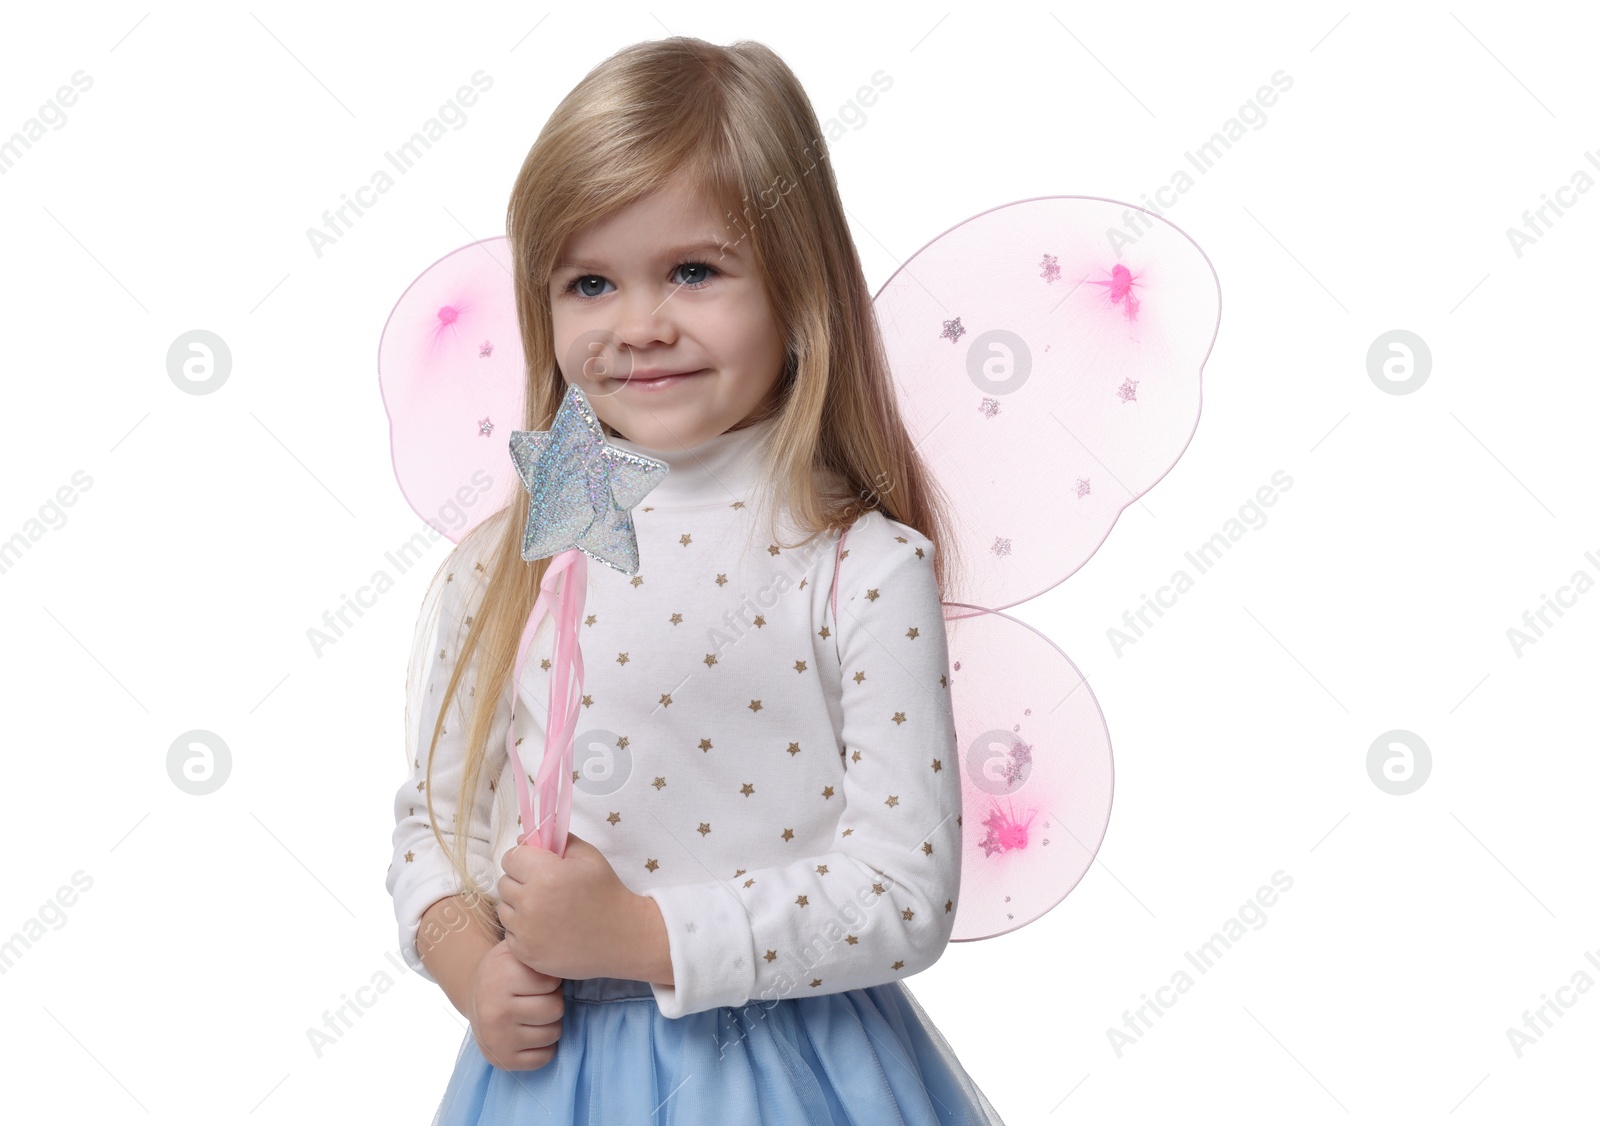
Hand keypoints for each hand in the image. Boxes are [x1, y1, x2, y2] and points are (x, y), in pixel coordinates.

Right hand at [468, 938, 563, 1071]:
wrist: (474, 995)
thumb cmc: (505, 969)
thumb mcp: (515, 950)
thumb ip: (538, 947)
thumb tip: (570, 956)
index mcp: (501, 978)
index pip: (552, 982)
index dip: (551, 979)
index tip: (538, 978)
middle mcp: (496, 1011)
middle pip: (555, 1009)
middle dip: (553, 1001)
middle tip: (538, 997)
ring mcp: (498, 1039)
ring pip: (553, 1034)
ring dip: (550, 1024)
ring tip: (533, 1013)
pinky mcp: (503, 1061)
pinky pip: (545, 1057)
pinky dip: (544, 1046)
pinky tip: (530, 1032)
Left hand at [497, 831, 640, 980]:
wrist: (622, 937)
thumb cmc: (605, 892)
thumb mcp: (588, 856)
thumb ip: (557, 840)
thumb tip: (526, 837)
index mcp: (545, 874)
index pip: (510, 858)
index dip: (524, 859)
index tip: (537, 866)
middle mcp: (531, 903)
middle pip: (504, 883)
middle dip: (520, 881)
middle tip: (544, 888)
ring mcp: (526, 932)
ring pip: (504, 909)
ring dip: (518, 906)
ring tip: (545, 909)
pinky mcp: (525, 953)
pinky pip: (510, 933)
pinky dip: (522, 929)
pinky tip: (545, 928)